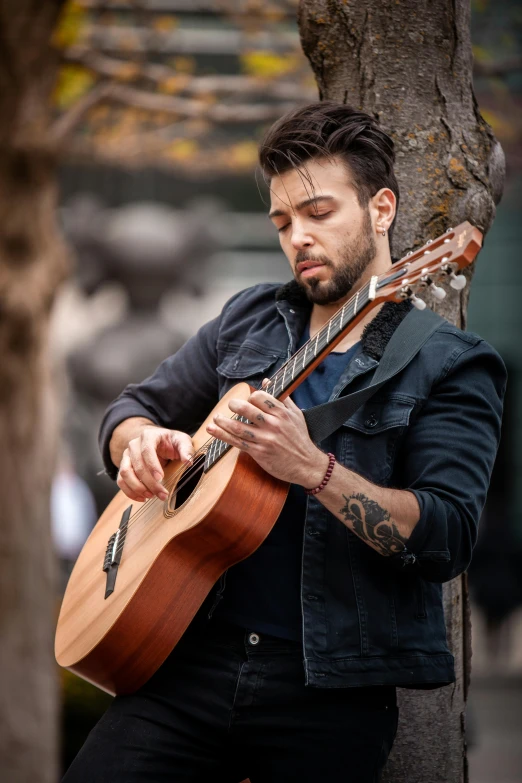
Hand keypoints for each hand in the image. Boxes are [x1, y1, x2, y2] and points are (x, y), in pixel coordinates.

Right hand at [117, 426, 193, 501]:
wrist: (160, 441)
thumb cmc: (171, 442)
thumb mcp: (182, 441)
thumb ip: (186, 450)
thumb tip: (188, 462)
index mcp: (149, 435)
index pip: (147, 450)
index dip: (152, 465)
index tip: (161, 478)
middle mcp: (134, 444)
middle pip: (137, 464)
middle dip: (149, 482)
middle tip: (162, 494)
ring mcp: (127, 455)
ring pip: (125, 473)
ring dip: (137, 487)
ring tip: (151, 496)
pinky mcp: (124, 466)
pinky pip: (121, 480)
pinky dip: (129, 491)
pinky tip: (142, 498)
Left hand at [206, 381, 328, 486]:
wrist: (307, 465)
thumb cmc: (300, 438)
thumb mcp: (296, 414)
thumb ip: (281, 397)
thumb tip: (266, 381)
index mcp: (282, 413)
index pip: (260, 397)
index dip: (251, 397)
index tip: (248, 401)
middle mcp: (273, 425)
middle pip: (247, 409)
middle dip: (234, 405)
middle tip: (230, 404)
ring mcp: (265, 439)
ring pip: (239, 427)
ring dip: (223, 421)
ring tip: (216, 418)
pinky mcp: (259, 452)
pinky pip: (237, 442)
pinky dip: (222, 436)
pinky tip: (213, 430)